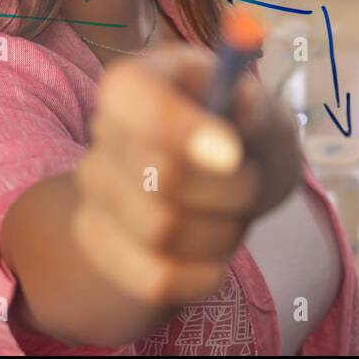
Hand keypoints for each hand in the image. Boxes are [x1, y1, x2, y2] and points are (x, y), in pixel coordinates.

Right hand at [73, 45, 302, 307]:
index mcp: (138, 81)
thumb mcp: (263, 112)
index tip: (232, 152)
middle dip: (231, 187)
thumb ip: (256, 107)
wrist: (224, 190)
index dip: (178, 125)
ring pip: (162, 231)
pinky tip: (217, 261)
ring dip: (222, 230)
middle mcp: (104, 131)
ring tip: (233, 215)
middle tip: (251, 180)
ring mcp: (95, 191)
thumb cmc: (244, 137)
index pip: (129, 93)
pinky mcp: (101, 246)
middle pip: (161, 176)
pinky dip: (200, 275)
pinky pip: (152, 277)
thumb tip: (243, 102)